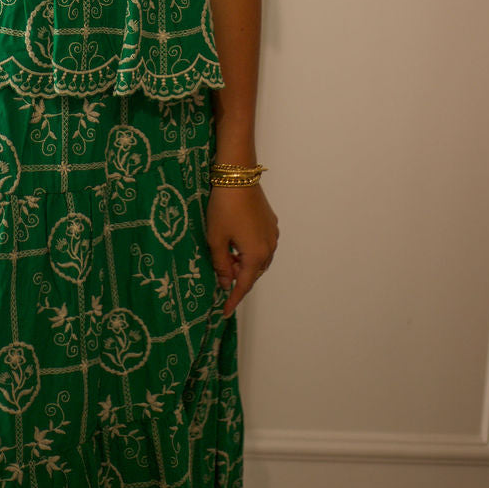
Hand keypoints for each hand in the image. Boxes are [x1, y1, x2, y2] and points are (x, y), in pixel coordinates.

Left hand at [206, 183, 277, 317]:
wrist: (238, 176)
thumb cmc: (224, 208)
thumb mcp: (216, 238)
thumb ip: (221, 265)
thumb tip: (226, 283)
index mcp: (256, 255)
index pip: (244, 285)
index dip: (233, 299)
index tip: (224, 311)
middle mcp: (269, 247)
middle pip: (254, 272)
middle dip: (239, 277)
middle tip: (222, 273)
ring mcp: (272, 234)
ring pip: (259, 259)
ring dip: (245, 263)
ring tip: (228, 255)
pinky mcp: (270, 222)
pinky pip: (262, 245)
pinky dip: (250, 250)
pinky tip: (236, 240)